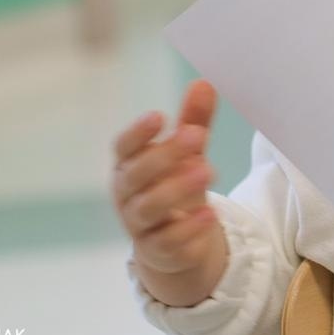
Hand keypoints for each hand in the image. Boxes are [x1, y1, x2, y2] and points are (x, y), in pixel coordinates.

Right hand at [113, 80, 223, 291]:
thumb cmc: (175, 186)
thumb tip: (204, 83)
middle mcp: (127, 195)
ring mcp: (139, 226)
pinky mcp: (158, 251)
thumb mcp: (187, 154)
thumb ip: (194, 121)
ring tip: (208, 169)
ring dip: (176, 189)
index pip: (123, 148)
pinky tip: (210, 215)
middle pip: (136, 175)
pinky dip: (187, 230)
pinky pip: (167, 242)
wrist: (175, 244)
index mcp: (129, 166)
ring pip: (148, 208)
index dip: (137, 133)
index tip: (159, 116)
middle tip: (197, 137)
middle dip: (164, 156)